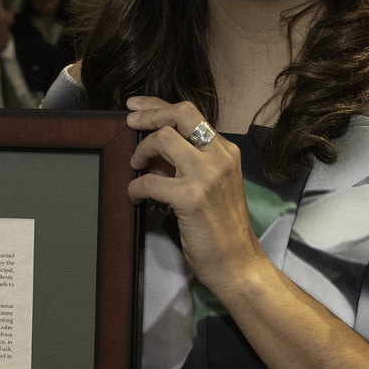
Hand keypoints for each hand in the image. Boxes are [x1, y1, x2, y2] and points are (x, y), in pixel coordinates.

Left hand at [124, 96, 263, 288]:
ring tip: (136, 167)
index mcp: (225, 151)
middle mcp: (220, 156)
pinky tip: (135, 197)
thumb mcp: (211, 186)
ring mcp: (206, 175)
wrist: (238, 263)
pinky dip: (135, 188)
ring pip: (162, 139)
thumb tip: (154, 153)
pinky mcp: (191, 198)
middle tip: (130, 123)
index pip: (190, 113)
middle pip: (179, 114)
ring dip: (141, 151)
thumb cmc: (222, 228)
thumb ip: (187, 164)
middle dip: (149, 114)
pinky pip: (150, 180)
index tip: (136, 106)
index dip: (158, 105)